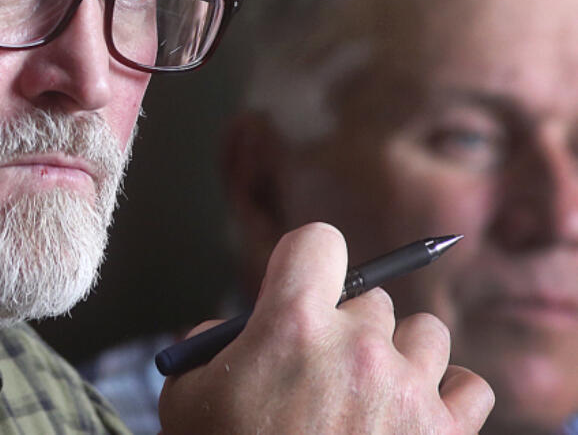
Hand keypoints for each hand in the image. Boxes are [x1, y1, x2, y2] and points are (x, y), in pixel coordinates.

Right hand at [157, 223, 493, 433]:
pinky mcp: (448, 434)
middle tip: (326, 370)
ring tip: (373, 395)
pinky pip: (470, 387)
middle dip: (350, 327)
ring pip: (426, 334)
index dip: (308, 262)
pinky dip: (448, 399)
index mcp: (291, 324)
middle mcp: (358, 346)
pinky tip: (415, 417)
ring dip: (403, 357)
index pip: (319, 241)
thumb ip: (209, 346)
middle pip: (374, 298)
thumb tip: (237, 330)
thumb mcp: (187, 397)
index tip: (303, 290)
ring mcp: (409, 390)